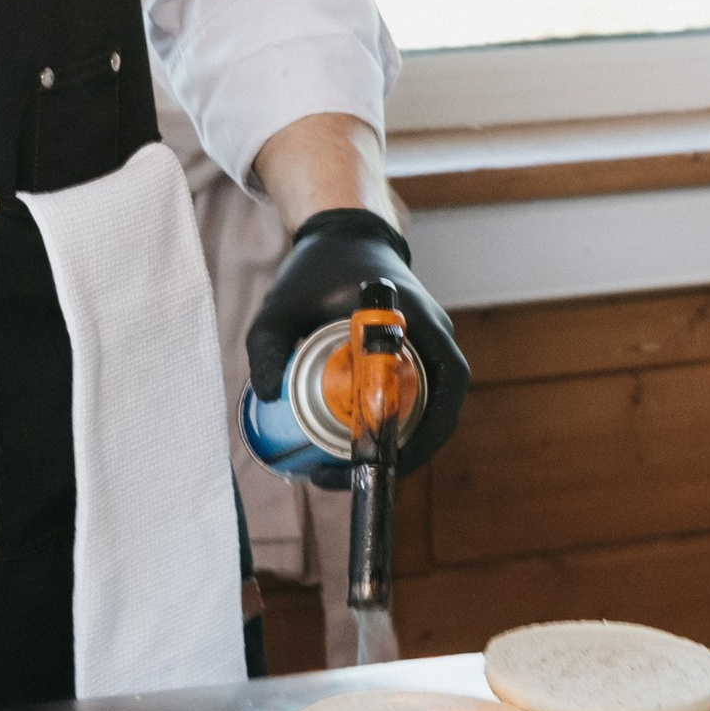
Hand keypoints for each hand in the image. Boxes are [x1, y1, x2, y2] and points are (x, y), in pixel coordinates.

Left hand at [245, 208, 467, 475]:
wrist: (344, 236)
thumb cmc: (319, 266)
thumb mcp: (282, 302)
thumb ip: (266, 343)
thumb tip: (268, 395)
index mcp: (419, 325)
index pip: (443, 391)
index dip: (421, 436)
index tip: (375, 459)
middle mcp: (436, 339)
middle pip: (437, 412)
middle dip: (401, 452)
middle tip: (351, 475)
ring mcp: (428, 347)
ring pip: (425, 410)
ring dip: (395, 442)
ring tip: (344, 467)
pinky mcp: (415, 355)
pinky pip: (412, 398)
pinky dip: (388, 424)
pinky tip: (351, 441)